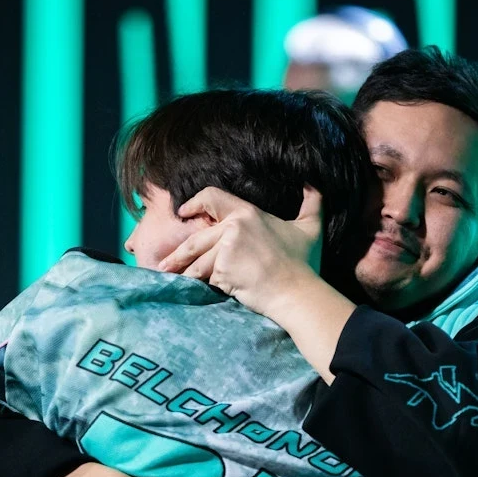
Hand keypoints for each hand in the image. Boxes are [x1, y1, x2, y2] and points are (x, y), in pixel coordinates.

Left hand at [159, 187, 323, 316]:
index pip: (211, 197)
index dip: (194, 203)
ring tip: (170, 279)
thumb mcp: (310, 228)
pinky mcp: (221, 272)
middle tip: (165, 263)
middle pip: (196, 239)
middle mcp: (232, 228)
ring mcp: (225, 250)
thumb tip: (311, 184)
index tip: (183, 212)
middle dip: (178, 253)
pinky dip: (199, 286)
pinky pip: (205, 278)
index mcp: (248, 213)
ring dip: (183, 271)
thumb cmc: (303, 263)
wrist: (296, 292)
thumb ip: (311, 203)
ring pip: (197, 261)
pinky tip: (189, 291)